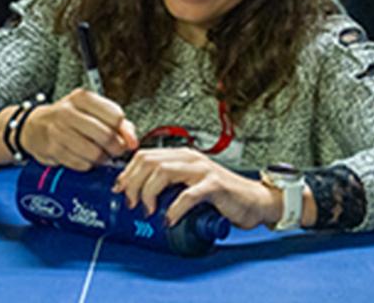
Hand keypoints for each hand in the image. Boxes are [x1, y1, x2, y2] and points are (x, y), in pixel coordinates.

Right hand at [19, 88, 137, 170]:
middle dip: (116, 148)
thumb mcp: (90, 110)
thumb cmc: (67, 118)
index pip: (115, 115)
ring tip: (101, 155)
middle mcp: (69, 112)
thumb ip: (115, 121)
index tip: (127, 139)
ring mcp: (59, 131)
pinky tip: (85, 158)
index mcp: (82, 98)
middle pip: (106, 135)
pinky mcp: (54, 149)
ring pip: (94, 152)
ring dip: (102, 159)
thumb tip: (132, 138)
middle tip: (116, 151)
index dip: (125, 131)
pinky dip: (88, 165)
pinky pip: (81, 164)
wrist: (34, 127)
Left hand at [112, 148, 283, 228]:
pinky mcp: (215, 186)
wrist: (254, 201)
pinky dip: (175, 208)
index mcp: (181, 156)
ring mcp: (202, 170)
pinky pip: (188, 194)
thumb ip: (170, 185)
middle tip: (132, 203)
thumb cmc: (221, 196)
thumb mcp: (189, 185)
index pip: (144, 155)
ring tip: (149, 210)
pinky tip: (170, 219)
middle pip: (149, 161)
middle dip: (133, 183)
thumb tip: (138, 196)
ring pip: (163, 171)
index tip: (119, 190)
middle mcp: (190, 158)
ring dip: (149, 192)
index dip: (127, 172)